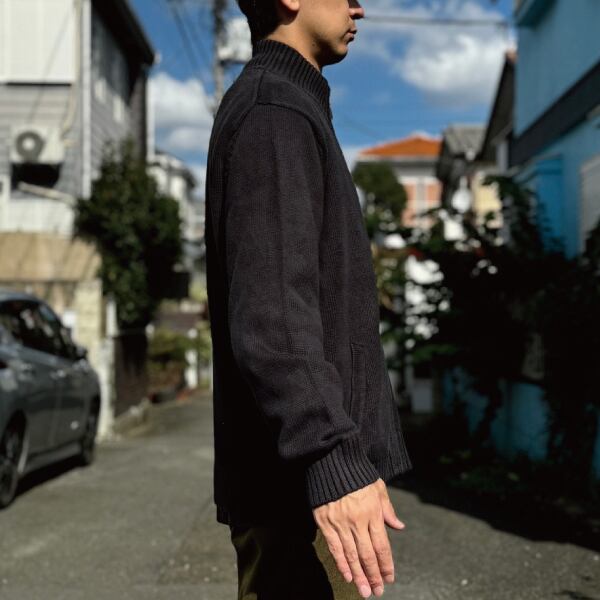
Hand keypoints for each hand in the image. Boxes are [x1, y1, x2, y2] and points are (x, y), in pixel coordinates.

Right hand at [312, 478, 405, 597]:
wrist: (332, 462)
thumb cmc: (358, 474)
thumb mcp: (378, 487)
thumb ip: (387, 509)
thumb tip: (399, 527)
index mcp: (372, 512)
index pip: (382, 545)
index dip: (386, 564)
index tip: (389, 578)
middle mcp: (357, 520)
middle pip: (367, 554)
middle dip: (374, 575)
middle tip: (377, 592)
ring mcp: (340, 522)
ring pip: (351, 554)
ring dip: (359, 575)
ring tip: (364, 591)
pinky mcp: (325, 522)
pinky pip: (334, 547)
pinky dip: (341, 563)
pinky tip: (347, 575)